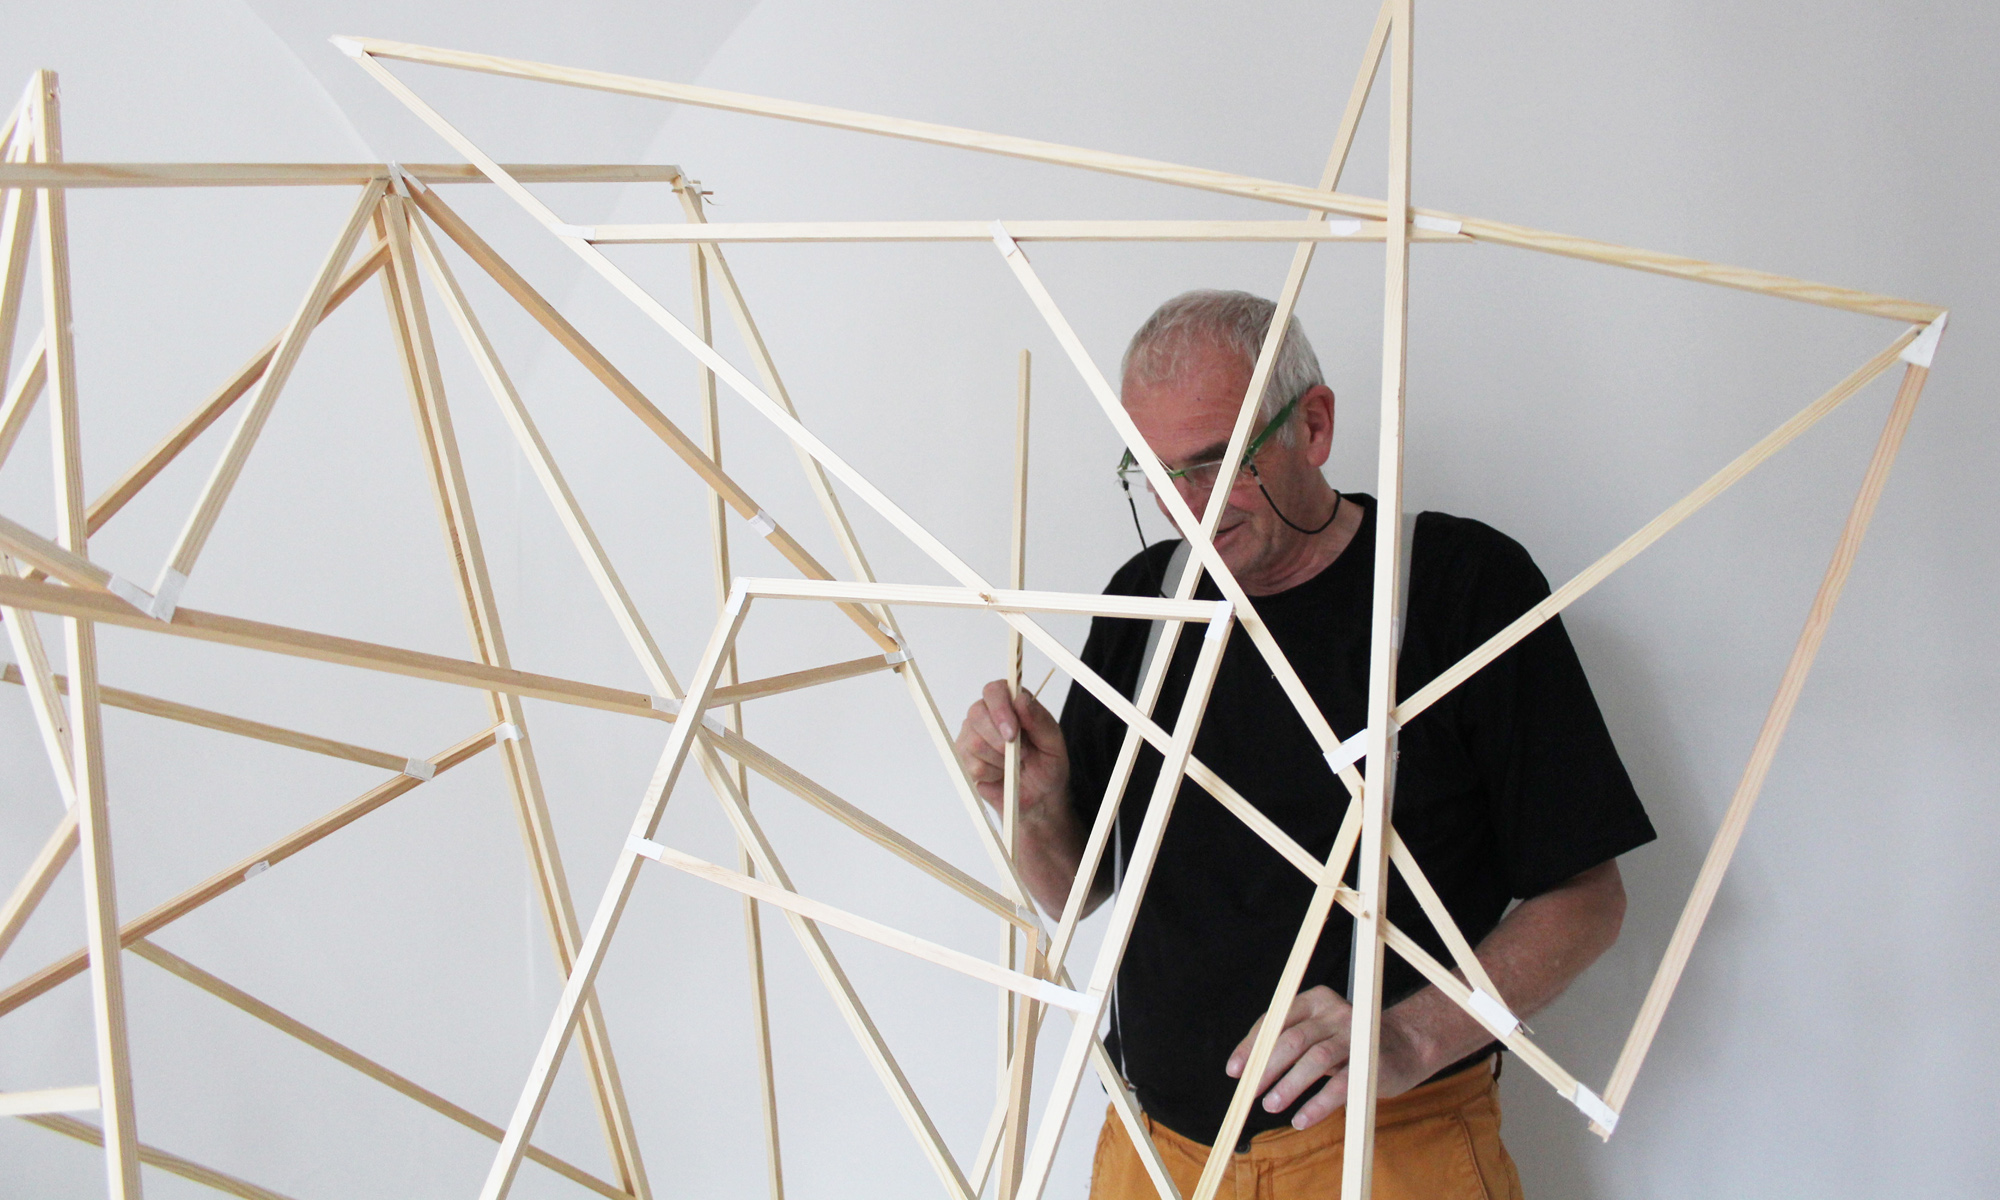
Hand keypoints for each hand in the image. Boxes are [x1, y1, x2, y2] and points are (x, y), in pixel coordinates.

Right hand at [954, 680, 1069, 820]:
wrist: (1040, 796)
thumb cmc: (1047, 764)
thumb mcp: (1053, 741)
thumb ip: (1038, 719)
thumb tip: (1020, 699)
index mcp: (1009, 702)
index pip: (994, 690)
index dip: (1000, 709)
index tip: (1013, 733)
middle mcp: (985, 714)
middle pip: (977, 713)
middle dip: (1000, 739)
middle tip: (1022, 755)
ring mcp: (970, 736)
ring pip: (975, 743)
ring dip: (1000, 760)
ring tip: (1014, 765)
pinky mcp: (964, 759)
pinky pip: (973, 765)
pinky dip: (993, 774)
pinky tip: (1001, 774)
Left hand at [1224, 985, 1435, 1129]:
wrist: (1405, 1047)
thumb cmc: (1348, 1044)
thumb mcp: (1318, 1034)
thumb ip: (1287, 1044)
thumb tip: (1245, 1070)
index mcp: (1315, 1000)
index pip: (1275, 1020)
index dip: (1251, 1045)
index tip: (1233, 1071)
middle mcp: (1335, 1012)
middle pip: (1293, 1039)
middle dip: (1266, 1067)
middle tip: (1248, 1093)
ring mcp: (1355, 1034)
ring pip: (1315, 1059)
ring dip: (1289, 1085)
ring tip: (1271, 1105)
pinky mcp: (1371, 1061)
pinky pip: (1341, 1084)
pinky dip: (1318, 1104)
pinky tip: (1301, 1120)